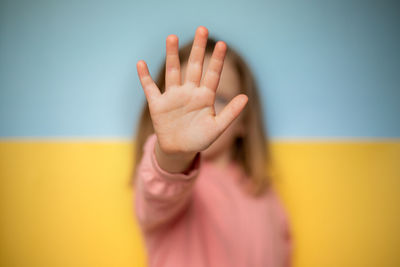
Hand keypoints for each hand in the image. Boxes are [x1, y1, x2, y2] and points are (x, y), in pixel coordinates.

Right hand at [136, 26, 247, 158]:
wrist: (179, 151)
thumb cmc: (200, 139)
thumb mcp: (217, 128)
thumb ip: (230, 113)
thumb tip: (245, 97)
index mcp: (204, 97)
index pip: (212, 75)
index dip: (217, 60)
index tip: (222, 44)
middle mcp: (189, 92)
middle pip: (193, 66)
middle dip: (197, 49)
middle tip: (202, 29)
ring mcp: (173, 97)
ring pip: (172, 72)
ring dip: (171, 55)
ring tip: (172, 37)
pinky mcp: (157, 104)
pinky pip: (150, 88)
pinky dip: (145, 77)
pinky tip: (141, 63)